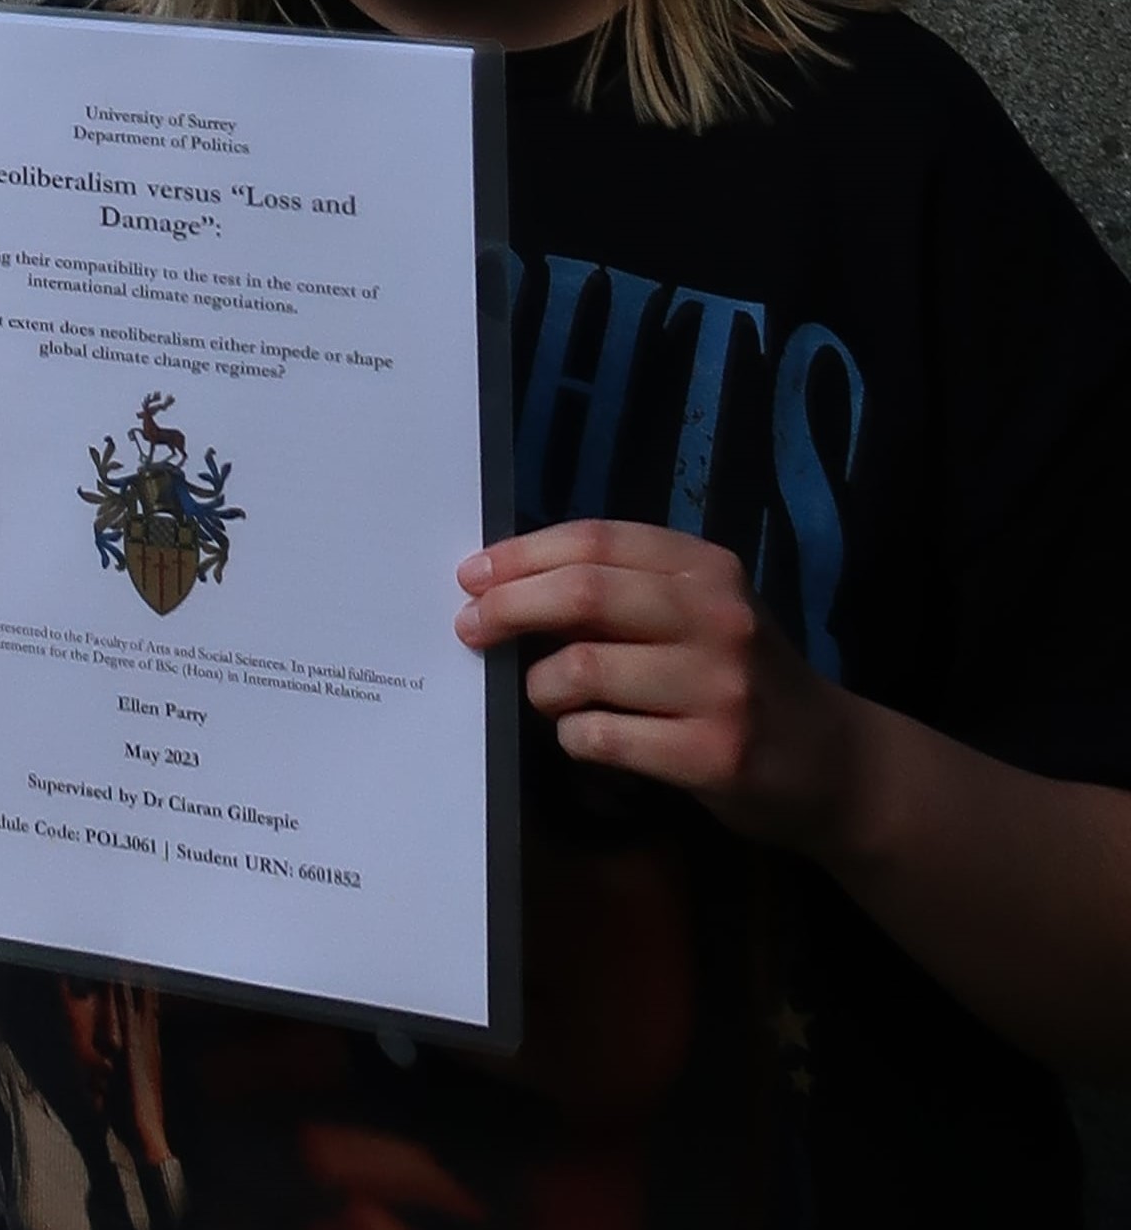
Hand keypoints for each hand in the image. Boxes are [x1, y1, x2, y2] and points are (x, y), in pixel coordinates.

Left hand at [454, 518, 864, 853]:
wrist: (838, 766)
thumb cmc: (742, 680)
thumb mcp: (699, 616)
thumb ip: (623, 594)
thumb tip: (508, 584)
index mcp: (708, 570)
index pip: (596, 540)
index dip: (521, 555)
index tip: (471, 575)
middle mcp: (719, 618)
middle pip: (583, 594)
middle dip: (508, 608)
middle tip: (469, 628)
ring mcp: (721, 687)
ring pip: (581, 670)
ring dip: (542, 688)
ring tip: (552, 699)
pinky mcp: (714, 754)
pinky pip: (600, 737)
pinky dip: (574, 738)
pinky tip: (590, 740)